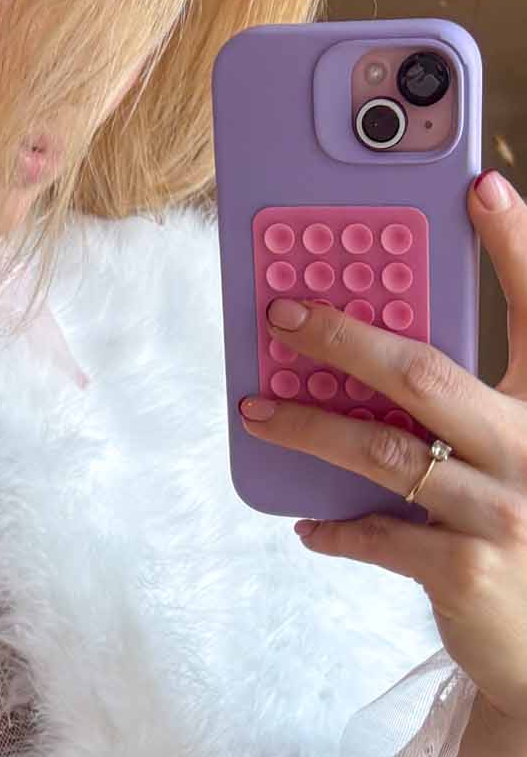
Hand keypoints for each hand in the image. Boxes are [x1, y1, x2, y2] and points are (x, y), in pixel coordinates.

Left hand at [239, 170, 526, 726]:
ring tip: (257, 408)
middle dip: (346, 337)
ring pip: (384, 452)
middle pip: (427, 373)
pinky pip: (378, 536)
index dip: (516, 245)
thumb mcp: (526, 459)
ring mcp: (503, 511)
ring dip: (309, 426)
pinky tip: (307, 525)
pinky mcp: (466, 571)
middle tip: (284, 312)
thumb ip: (476, 411)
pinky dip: (336, 529)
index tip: (480, 185)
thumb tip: (379, 361)